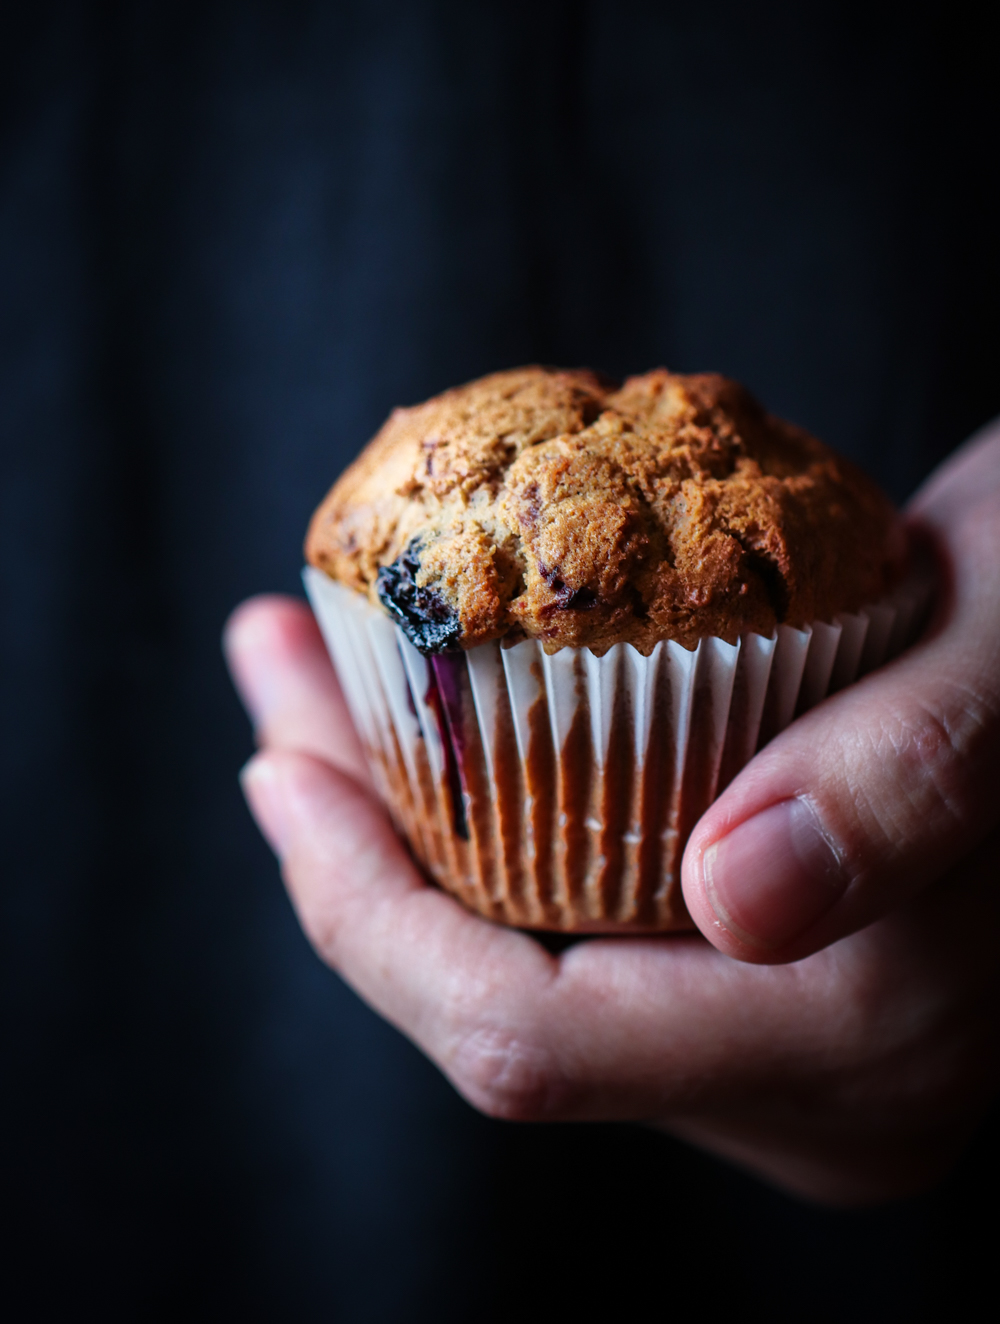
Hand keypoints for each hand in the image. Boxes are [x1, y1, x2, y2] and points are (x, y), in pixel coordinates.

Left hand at [224, 423, 999, 1205]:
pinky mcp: (760, 992)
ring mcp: (784, 1058)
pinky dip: (477, 825)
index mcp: (873, 1040)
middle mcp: (820, 1094)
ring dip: (403, 824)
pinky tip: (421, 722)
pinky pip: (567, 932)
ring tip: (318, 676)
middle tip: (277, 667)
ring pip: (519, 969)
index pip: (532, 1038)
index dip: (368, 911)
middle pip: (493, 1005)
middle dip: (355, 846)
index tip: (285, 752)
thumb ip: (917, 770)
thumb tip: (742, 895)